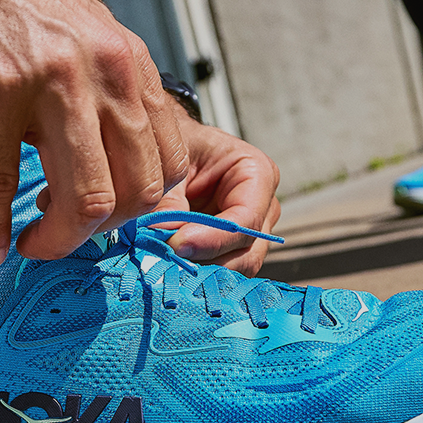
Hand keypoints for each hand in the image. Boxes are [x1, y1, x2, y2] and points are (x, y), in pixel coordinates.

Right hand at [0, 0, 187, 264]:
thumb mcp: (73, 31)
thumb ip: (98, 87)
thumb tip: (103, 154)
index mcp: (129, 59)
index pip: (170, 159)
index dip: (138, 205)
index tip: (100, 215)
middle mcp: (106, 69)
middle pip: (138, 190)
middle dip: (101, 232)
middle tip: (61, 236)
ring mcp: (53, 80)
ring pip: (87, 199)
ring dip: (57, 241)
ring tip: (30, 244)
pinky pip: (0, 183)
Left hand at [157, 110, 281, 275]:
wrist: (167, 149)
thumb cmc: (174, 148)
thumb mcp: (169, 166)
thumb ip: (167, 201)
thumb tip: (159, 237)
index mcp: (256, 173)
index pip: (246, 219)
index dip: (212, 239)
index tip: (176, 246)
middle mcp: (262, 207)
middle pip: (247, 252)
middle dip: (207, 262)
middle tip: (166, 261)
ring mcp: (251, 233)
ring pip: (235, 269)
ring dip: (200, 272)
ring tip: (165, 265)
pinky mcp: (232, 250)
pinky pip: (220, 272)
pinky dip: (196, 274)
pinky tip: (171, 270)